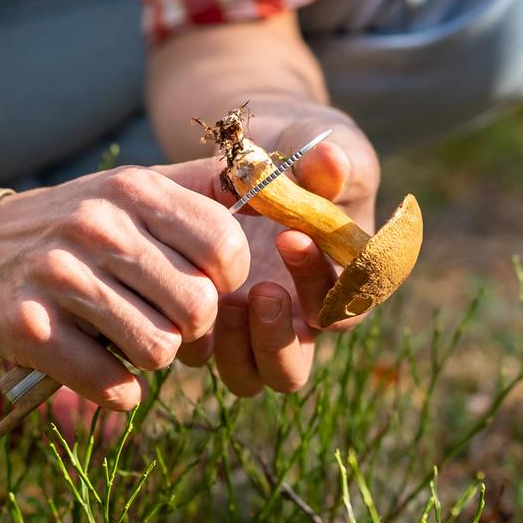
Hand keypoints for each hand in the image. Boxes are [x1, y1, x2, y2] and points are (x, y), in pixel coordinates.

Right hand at [0, 164, 249, 410]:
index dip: (228, 279)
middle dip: (192, 326)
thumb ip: (203, 187)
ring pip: (159, 350)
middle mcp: (98, 226)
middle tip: (163, 317)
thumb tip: (277, 182)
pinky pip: (112, 385)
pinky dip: (119, 390)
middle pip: (198, 307)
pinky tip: (103, 366)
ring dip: (152, 357)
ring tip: (128, 336)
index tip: (203, 282)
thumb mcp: (132, 189)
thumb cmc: (77, 223)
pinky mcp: (31, 327)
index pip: (226, 245)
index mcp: (134, 188)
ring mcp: (61, 276)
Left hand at [178, 110, 381, 395]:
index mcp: (340, 282)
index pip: (344, 307)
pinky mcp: (208, 321)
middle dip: (277, 339)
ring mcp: (249, 325)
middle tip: (261, 291)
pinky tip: (179, 290)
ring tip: (221, 300)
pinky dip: (192, 336)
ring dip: (235, 349)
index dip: (321, 282)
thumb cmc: (298, 149)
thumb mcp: (316, 146)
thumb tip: (331, 159)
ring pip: (247, 376)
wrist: (250, 149)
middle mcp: (298, 316)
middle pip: (292, 369)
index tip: (291, 236)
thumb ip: (329, 162)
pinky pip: (201, 355)